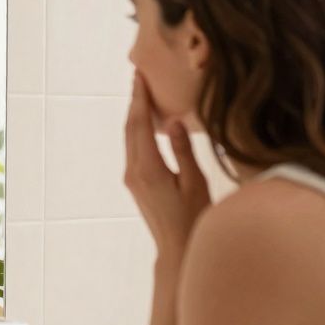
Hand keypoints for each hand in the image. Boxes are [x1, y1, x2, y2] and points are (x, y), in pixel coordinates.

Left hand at [124, 72, 211, 256]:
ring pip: (130, 138)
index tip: (139, 75)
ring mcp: (132, 177)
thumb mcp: (194, 182)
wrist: (176, 248)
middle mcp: (134, 171)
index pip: (139, 125)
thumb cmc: (192, 219)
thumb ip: (182, 151)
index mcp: (148, 168)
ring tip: (142, 92)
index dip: (139, 98)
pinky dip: (138, 130)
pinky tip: (147, 122)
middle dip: (134, 101)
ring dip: (135, 115)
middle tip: (139, 76)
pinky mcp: (136, 182)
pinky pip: (134, 148)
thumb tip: (171, 122)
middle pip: (130, 128)